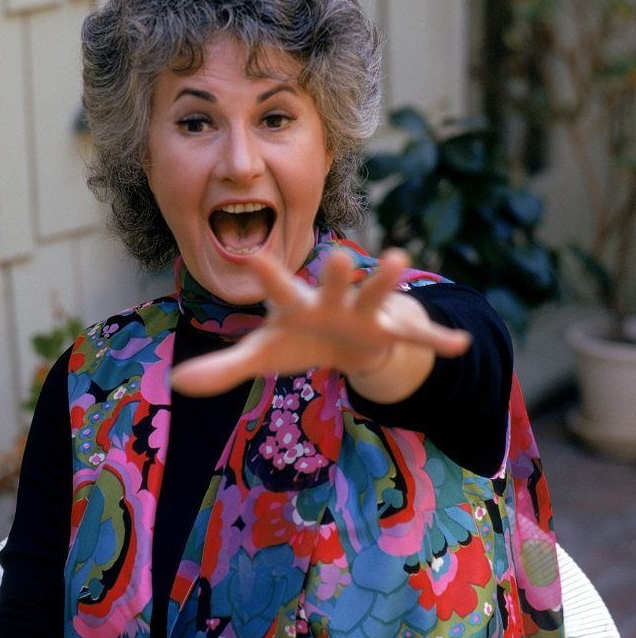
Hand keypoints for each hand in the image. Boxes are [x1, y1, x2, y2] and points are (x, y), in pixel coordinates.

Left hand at [171, 248, 470, 400]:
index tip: (246, 253)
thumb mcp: (261, 354)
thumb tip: (178, 384)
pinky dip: (437, 341)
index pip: (275, 286)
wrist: (345, 339)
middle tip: (335, 255)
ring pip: (376, 294)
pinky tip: (458, 346)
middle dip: (334, 272)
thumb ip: (223, 367)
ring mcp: (365, 312)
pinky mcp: (392, 330)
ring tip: (400, 260)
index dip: (263, 273)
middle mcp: (332, 300)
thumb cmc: (299, 339)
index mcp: (296, 304)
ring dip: (386, 281)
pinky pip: (417, 336)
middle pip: (332, 283)